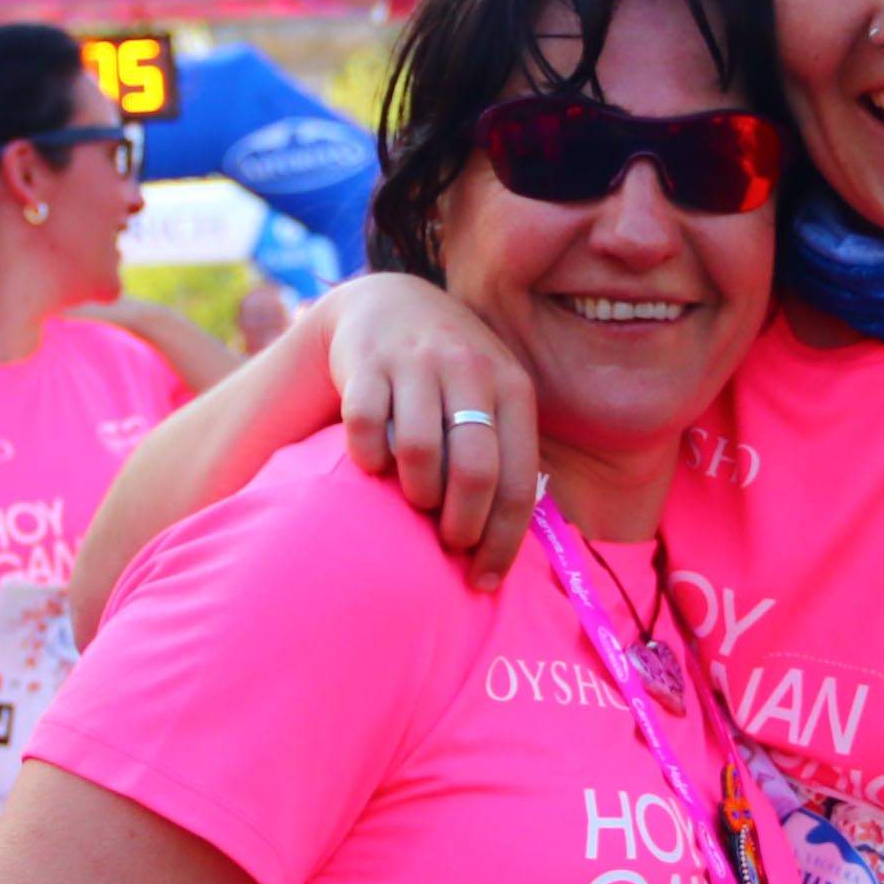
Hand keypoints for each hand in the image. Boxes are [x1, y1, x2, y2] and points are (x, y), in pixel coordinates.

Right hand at [323, 276, 538, 585]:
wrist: (388, 302)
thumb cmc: (451, 373)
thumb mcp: (493, 397)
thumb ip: (507, 452)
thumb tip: (514, 540)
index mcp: (513, 386)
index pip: (517, 481)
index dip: (501, 541)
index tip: (482, 580)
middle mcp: (470, 370)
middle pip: (474, 472)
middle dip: (461, 525)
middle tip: (449, 542)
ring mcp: (416, 363)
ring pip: (420, 453)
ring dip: (416, 495)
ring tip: (415, 501)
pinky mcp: (366, 363)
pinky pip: (366, 428)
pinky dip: (369, 460)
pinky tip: (374, 466)